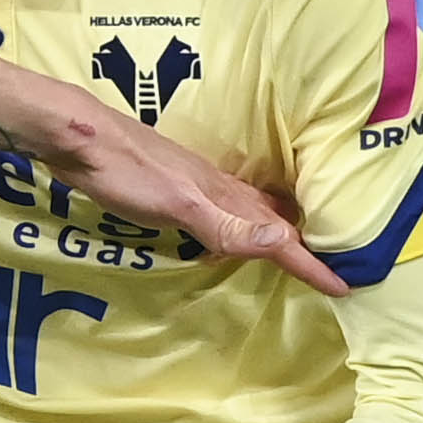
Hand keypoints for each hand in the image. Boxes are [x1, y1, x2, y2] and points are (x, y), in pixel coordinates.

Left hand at [59, 115, 341, 299]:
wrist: (80, 136)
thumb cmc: (125, 173)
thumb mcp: (176, 205)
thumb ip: (226, 226)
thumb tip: (284, 241)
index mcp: (225, 197)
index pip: (277, 238)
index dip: (309, 263)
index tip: (343, 287)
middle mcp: (221, 189)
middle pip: (274, 220)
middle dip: (304, 244)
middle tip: (330, 265)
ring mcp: (198, 184)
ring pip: (251, 210)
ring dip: (275, 230)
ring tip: (292, 247)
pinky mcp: (176, 185)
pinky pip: (224, 207)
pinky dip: (240, 222)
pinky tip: (227, 228)